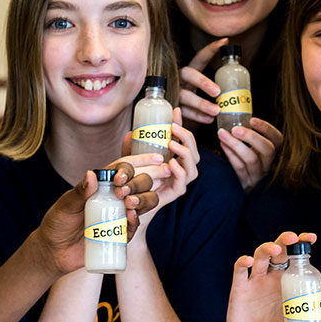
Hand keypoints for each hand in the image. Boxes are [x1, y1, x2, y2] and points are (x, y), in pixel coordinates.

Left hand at [32, 162, 156, 275]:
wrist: (55, 251)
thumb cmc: (58, 222)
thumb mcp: (66, 205)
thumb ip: (79, 191)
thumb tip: (91, 174)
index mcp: (103, 184)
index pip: (124, 169)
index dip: (128, 169)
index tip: (120, 178)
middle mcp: (115, 197)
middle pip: (141, 183)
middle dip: (138, 184)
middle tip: (123, 193)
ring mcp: (120, 214)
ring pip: (145, 201)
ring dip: (143, 200)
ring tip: (130, 204)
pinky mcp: (121, 233)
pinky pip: (135, 226)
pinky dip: (136, 220)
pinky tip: (131, 217)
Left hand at [123, 109, 199, 240]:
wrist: (126, 210)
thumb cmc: (129, 183)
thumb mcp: (130, 161)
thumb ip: (132, 149)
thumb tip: (131, 132)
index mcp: (173, 158)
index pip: (183, 139)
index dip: (181, 124)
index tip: (174, 111)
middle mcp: (179, 170)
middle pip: (193, 151)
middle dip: (187, 137)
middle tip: (174, 128)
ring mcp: (178, 182)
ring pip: (193, 166)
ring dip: (185, 153)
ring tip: (172, 144)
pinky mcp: (174, 194)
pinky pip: (182, 183)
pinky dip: (180, 172)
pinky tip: (172, 164)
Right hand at [179, 38, 227, 124]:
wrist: (173, 115)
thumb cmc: (192, 100)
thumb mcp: (198, 88)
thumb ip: (213, 86)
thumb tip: (237, 87)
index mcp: (189, 72)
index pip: (199, 58)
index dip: (210, 49)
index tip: (224, 42)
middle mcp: (180, 80)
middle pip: (188, 74)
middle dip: (203, 82)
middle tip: (218, 91)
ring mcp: (174, 93)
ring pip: (185, 96)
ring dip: (202, 104)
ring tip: (217, 111)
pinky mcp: (172, 108)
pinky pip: (184, 112)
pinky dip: (197, 116)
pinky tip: (209, 119)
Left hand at [217, 117, 282, 189]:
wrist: (240, 191)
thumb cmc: (245, 164)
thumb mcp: (253, 151)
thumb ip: (249, 138)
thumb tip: (236, 116)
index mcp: (272, 154)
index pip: (278, 139)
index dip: (266, 129)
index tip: (252, 119)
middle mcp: (268, 165)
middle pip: (268, 150)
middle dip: (251, 137)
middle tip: (235, 129)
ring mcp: (257, 175)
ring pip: (251, 159)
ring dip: (235, 144)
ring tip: (221, 133)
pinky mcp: (245, 183)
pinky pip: (239, 167)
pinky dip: (230, 154)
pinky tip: (222, 144)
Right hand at [227, 231, 320, 321]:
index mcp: (291, 283)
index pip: (297, 257)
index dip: (303, 244)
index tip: (312, 237)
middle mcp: (273, 278)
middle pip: (279, 250)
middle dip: (285, 241)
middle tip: (293, 238)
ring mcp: (255, 281)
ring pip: (260, 256)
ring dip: (267, 248)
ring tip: (274, 249)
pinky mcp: (239, 289)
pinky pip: (240, 271)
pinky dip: (243, 263)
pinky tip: (248, 261)